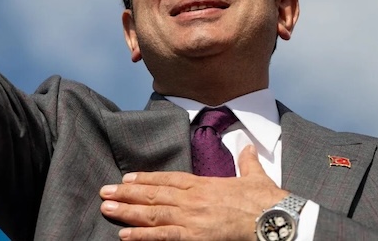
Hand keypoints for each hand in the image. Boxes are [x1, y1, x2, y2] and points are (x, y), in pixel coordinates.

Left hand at [100, 145, 287, 239]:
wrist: (273, 215)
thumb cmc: (265, 198)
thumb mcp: (254, 175)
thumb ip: (247, 162)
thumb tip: (248, 147)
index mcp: (204, 184)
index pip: (168, 180)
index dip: (146, 179)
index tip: (127, 178)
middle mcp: (193, 199)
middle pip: (153, 195)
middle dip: (127, 194)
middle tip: (104, 192)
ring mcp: (192, 217)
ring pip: (152, 213)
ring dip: (127, 211)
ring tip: (106, 209)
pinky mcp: (195, 236)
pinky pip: (164, 236)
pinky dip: (142, 236)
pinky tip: (124, 235)